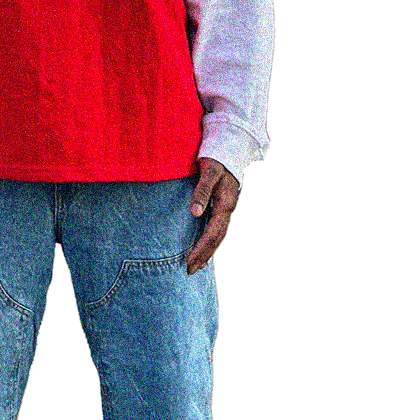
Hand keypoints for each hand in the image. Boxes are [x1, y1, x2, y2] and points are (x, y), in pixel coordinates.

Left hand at [187, 157, 239, 273]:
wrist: (229, 148)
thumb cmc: (216, 159)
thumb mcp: (209, 172)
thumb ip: (202, 191)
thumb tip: (195, 213)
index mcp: (226, 204)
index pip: (213, 233)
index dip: (201, 248)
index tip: (189, 261)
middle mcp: (228, 209)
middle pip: (217, 238)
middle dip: (204, 255)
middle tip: (190, 271)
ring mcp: (226, 208)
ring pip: (218, 235)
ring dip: (207, 250)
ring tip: (195, 265)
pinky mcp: (222, 205)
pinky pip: (216, 227)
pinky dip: (209, 240)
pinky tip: (201, 245)